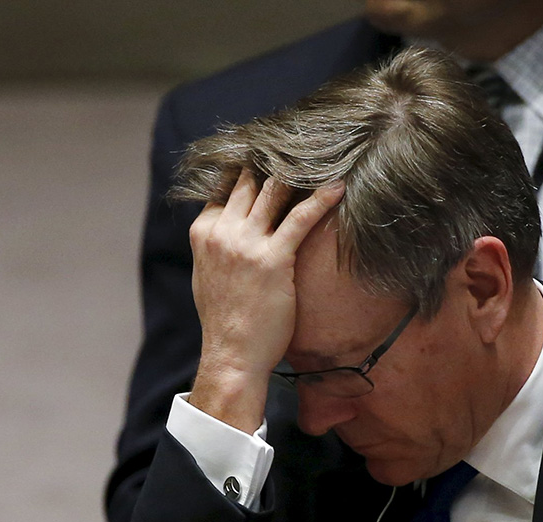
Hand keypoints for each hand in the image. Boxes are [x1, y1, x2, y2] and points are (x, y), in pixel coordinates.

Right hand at [187, 171, 343, 432]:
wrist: (232, 355)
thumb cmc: (226, 320)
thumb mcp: (209, 274)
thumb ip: (218, 244)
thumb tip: (235, 226)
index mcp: (203, 232)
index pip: (226, 186)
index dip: (249, 168)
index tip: (271, 155)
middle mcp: (222, 232)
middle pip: (250, 180)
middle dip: (274, 160)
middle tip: (303, 145)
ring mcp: (246, 244)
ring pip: (274, 190)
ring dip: (299, 171)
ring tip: (322, 156)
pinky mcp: (273, 259)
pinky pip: (301, 218)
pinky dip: (322, 198)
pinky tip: (338, 185)